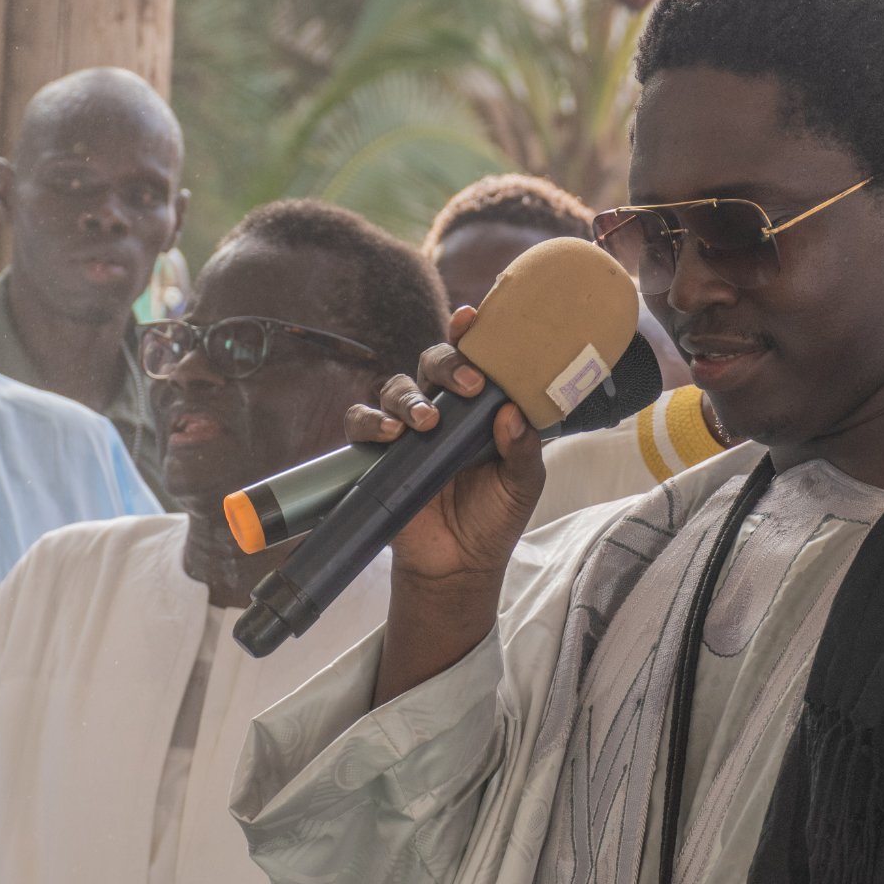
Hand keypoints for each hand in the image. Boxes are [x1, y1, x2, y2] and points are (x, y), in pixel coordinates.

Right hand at [342, 306, 543, 590]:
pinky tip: (392, 434)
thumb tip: (509, 412)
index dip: (469, 333)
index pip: (473, 358)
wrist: (459, 566)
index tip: (472, 318)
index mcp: (478, 407)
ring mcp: (408, 429)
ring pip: (396, 387)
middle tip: (467, 385)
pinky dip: (372, 420)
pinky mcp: (378, 453)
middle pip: (432, 362)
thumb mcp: (521, 484)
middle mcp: (442, 409)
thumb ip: (522, 449)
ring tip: (426, 423)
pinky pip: (362, 421)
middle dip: (447, 363)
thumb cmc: (494, 516)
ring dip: (409, 397)